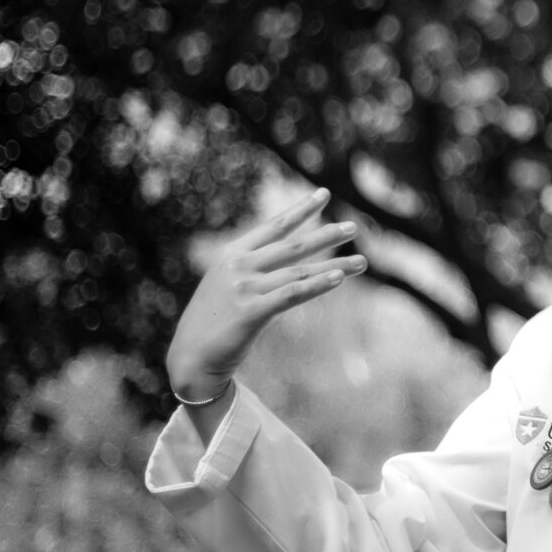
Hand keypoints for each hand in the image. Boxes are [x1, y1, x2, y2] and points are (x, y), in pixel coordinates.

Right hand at [166, 189, 367, 396]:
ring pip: (299, 272)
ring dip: (334, 267)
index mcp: (231, 255)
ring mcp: (244, 288)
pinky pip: (292, 294)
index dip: (301, 210)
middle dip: (326, 235)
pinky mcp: (250, 312)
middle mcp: (238, 266)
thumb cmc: (212, 322)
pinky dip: (317, 285)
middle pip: (292, 246)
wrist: (190, 357)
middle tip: (353, 227)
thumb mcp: (224, 285)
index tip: (324, 194)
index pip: (274, 227)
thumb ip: (250, 268)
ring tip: (362, 262)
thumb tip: (284, 259)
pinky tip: (338, 278)